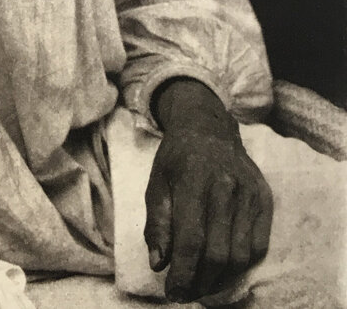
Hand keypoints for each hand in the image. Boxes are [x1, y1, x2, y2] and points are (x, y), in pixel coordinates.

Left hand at [145, 79, 272, 303]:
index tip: (172, 292)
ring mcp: (250, 193)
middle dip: (200, 282)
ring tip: (202, 285)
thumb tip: (158, 263)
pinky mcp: (264, 199)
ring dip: (220, 279)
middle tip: (185, 293)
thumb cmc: (177, 159)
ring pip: (240, 255)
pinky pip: (258, 246)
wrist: (209, 128)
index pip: (191, 239)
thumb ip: (156, 223)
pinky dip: (241, 265)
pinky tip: (223, 269)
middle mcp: (226, 187)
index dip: (182, 273)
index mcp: (193, 180)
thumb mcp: (156, 183)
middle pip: (218, 253)